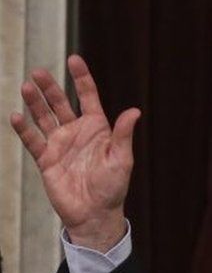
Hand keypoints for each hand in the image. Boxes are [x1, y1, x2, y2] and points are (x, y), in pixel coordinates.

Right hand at [9, 55, 139, 252]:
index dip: (81, 78)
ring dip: (35, 103)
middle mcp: (76, 131)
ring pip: (44, 117)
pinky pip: (32, 140)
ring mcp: (59, 144)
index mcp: (97, 128)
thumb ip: (123, 134)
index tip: (74, 59)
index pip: (87, 96)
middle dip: (50, 87)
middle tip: (38, 72)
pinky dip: (24, 129)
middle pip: (60, 103)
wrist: (95, 213)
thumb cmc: (113, 187)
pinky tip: (16, 116)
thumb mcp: (121, 159)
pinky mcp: (46, 159)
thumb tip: (134, 111)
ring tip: (25, 87)